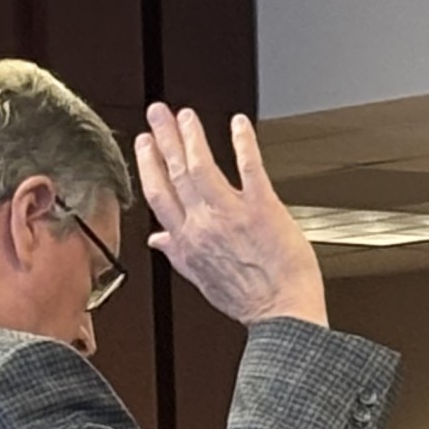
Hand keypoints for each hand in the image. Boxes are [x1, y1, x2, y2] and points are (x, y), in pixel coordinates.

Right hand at [134, 106, 325, 327]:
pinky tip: (238, 125)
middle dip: (164, 138)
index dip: (149, 164)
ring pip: (201, 166)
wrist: (282, 315)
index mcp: (187, 242)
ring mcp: (231, 215)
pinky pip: (249, 168)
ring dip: (192, 136)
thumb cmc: (249, 301)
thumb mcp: (202, 280)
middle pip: (175, 173)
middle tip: (157, 113)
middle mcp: (203, 225)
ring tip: (187, 115)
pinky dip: (242, 143)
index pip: (159, 195)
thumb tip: (157, 241)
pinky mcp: (262, 208)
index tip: (145, 143)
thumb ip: (178, 254)